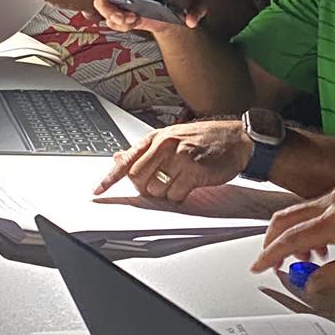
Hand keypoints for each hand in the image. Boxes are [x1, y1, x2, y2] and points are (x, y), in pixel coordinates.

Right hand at [91, 0, 203, 33]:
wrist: (188, 2)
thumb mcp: (197, 1)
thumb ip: (196, 10)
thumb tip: (191, 21)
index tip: (123, 11)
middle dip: (110, 10)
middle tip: (127, 20)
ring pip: (105, 6)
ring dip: (114, 19)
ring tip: (133, 22)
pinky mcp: (127, 7)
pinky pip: (113, 16)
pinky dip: (119, 24)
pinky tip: (134, 24)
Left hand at [95, 119, 251, 203]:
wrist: (237, 139)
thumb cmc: (205, 138)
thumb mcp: (171, 138)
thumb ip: (144, 150)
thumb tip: (117, 158)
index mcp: (156, 138)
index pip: (126, 161)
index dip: (109, 178)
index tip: (97, 190)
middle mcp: (165, 146)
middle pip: (137, 179)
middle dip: (145, 188)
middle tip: (160, 184)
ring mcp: (179, 158)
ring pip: (155, 190)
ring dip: (164, 193)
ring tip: (179, 181)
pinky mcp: (194, 171)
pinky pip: (175, 196)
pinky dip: (179, 196)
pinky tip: (189, 185)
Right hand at [248, 186, 334, 296]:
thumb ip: (334, 276)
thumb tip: (310, 285)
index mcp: (334, 221)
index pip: (291, 239)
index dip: (271, 255)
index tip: (258, 267)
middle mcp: (332, 203)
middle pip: (286, 219)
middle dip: (272, 241)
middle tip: (270, 262)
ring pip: (299, 213)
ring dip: (293, 235)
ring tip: (306, 260)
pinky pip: (315, 209)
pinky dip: (308, 226)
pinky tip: (323, 245)